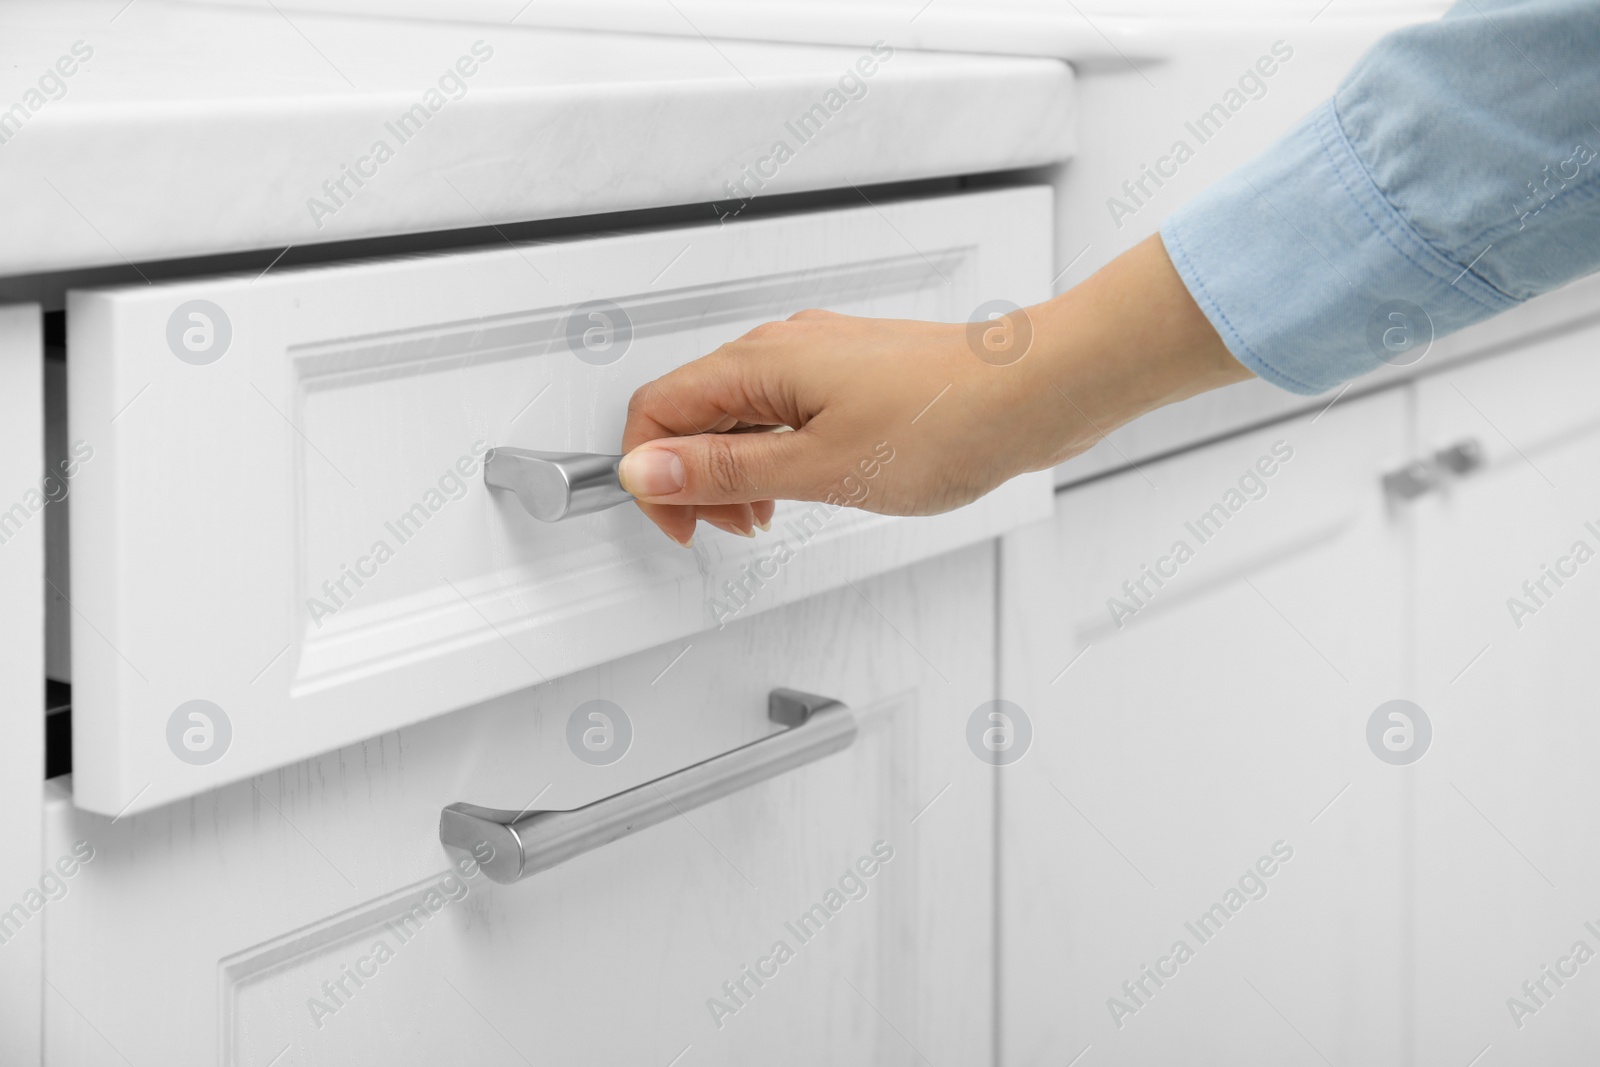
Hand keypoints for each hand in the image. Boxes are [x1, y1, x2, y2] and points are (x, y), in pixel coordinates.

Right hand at [618, 235, 1252, 545]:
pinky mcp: (854, 370)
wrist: (1035, 392)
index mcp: (759, 362)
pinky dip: (781, 454)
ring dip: (739, 471)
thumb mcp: (817, 467)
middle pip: (695, 410)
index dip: (651, 476)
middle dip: (696, 478)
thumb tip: (647, 469)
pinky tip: (809, 485)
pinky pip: (787, 410)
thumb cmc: (946, 420)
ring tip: (770, 515)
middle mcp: (783, 346)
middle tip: (727, 530)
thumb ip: (724, 471)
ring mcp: (820, 354)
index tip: (679, 526)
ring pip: (742, 413)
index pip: (657, 410)